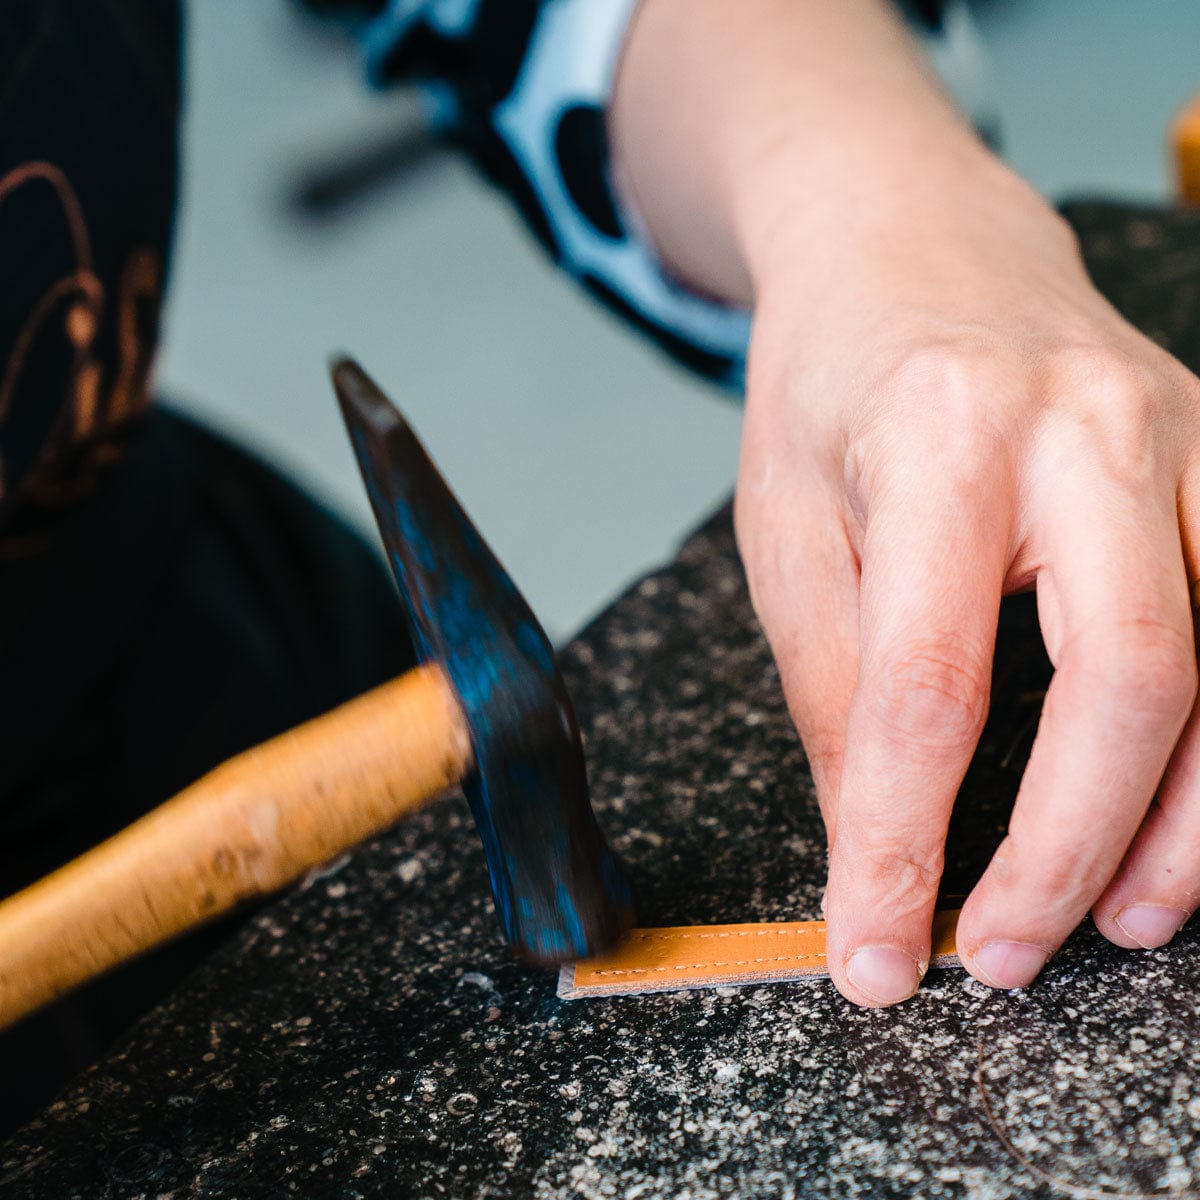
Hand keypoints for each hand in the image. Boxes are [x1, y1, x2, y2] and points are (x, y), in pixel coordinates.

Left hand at [611, 0, 1199, 1005]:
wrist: (912, 245)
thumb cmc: (829, 387)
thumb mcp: (786, 526)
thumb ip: (833, 680)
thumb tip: (873, 838)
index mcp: (938, 438)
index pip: (929, 684)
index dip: (905, 841)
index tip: (877, 949)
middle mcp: (1084, 426)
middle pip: (1126, 675)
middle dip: (1069, 844)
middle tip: (1006, 952)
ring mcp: (1181, 432)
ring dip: (1185, 820)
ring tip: (1115, 918)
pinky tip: (1184, 814)